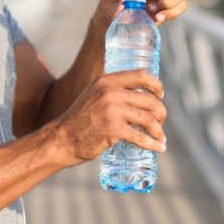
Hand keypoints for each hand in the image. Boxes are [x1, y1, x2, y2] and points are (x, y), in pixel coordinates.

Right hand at [50, 69, 166, 166]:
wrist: (62, 139)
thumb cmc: (80, 121)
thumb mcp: (94, 96)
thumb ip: (111, 93)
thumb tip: (138, 98)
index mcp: (106, 81)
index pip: (141, 75)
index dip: (156, 85)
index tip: (160, 95)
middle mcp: (110, 92)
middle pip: (149, 100)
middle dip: (160, 113)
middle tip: (160, 123)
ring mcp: (112, 110)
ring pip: (148, 118)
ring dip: (158, 130)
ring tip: (161, 138)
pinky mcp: (113, 129)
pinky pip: (141, 137)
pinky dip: (153, 144)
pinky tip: (159, 148)